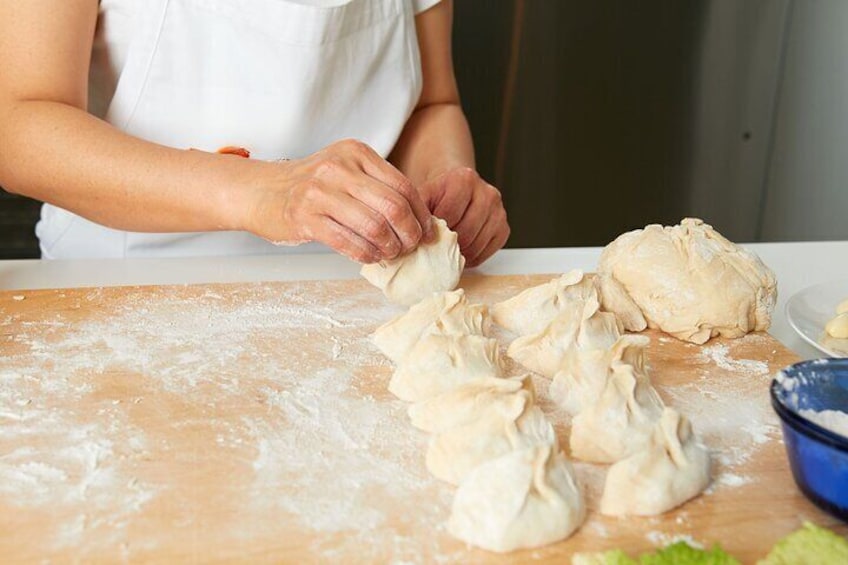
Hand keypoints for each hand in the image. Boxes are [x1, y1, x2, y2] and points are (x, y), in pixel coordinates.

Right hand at [245, 139, 432, 262]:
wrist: (262, 191)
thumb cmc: (312, 187)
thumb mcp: (346, 171)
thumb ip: (377, 187)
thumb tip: (419, 219)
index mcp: (356, 152)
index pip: (402, 185)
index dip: (420, 213)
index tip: (427, 231)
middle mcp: (339, 167)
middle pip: (393, 206)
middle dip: (409, 233)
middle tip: (412, 246)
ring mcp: (319, 191)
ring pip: (374, 227)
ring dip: (389, 247)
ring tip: (390, 253)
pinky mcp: (305, 217)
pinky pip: (349, 243)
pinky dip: (366, 255)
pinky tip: (370, 257)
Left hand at [418, 167, 509, 266]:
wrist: (454, 188)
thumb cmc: (437, 195)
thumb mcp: (422, 195)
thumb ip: (417, 212)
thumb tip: (411, 238)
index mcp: (465, 179)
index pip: (449, 215)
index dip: (435, 228)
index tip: (426, 232)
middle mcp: (487, 192)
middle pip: (465, 232)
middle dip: (448, 242)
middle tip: (436, 244)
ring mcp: (498, 211)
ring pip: (476, 245)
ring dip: (458, 251)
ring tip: (446, 247)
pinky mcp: (504, 228)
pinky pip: (486, 253)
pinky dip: (471, 256)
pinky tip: (460, 249)